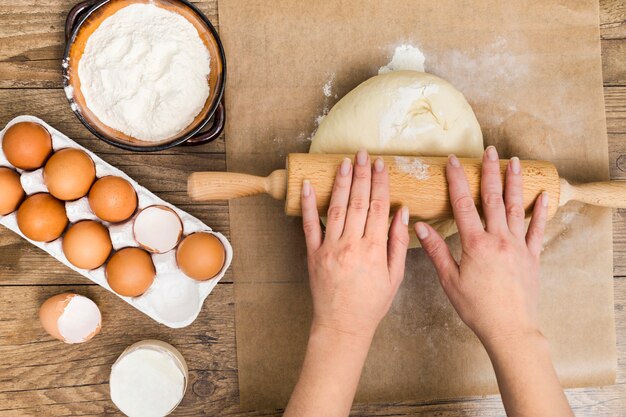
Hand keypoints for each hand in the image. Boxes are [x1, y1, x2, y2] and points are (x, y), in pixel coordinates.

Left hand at [301, 150, 409, 338]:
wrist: (343, 325)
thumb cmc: (371, 303)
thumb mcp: (394, 276)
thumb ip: (398, 242)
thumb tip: (402, 211)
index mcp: (373, 249)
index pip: (379, 207)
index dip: (380, 183)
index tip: (380, 164)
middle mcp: (351, 245)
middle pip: (358, 202)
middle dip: (361, 175)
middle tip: (362, 154)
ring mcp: (329, 248)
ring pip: (336, 208)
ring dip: (340, 183)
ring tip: (344, 162)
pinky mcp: (313, 254)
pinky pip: (309, 225)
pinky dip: (307, 205)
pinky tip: (308, 185)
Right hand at [415, 146, 548, 345]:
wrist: (509, 328)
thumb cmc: (476, 308)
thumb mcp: (449, 280)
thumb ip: (436, 251)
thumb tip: (419, 227)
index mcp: (475, 244)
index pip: (462, 204)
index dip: (456, 180)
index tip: (452, 162)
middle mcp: (498, 239)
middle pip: (492, 198)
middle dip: (489, 172)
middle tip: (488, 150)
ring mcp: (518, 246)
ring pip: (515, 207)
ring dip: (514, 183)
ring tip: (514, 162)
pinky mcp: (532, 256)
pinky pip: (537, 229)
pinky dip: (540, 212)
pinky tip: (542, 195)